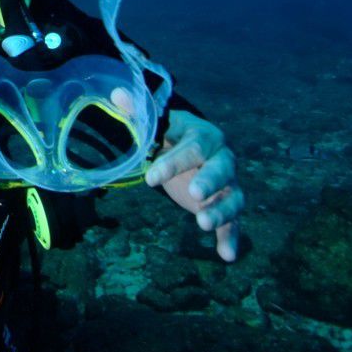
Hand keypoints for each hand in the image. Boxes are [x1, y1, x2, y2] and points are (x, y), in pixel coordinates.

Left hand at [145, 110, 244, 261]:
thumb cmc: (169, 137)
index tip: (151, 178)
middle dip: (209, 181)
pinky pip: (234, 222)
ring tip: (203, 225)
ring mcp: (228, 184)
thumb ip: (137, 112)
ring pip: (233, 197)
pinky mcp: (226, 205)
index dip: (174, 162)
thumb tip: (117, 95)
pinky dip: (231, 238)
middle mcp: (222, 158)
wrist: (190, 150)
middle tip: (193, 195)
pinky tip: (227, 255)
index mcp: (204, 135)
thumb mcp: (154, 124)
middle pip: (221, 169)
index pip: (192, 148)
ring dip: (221, 211)